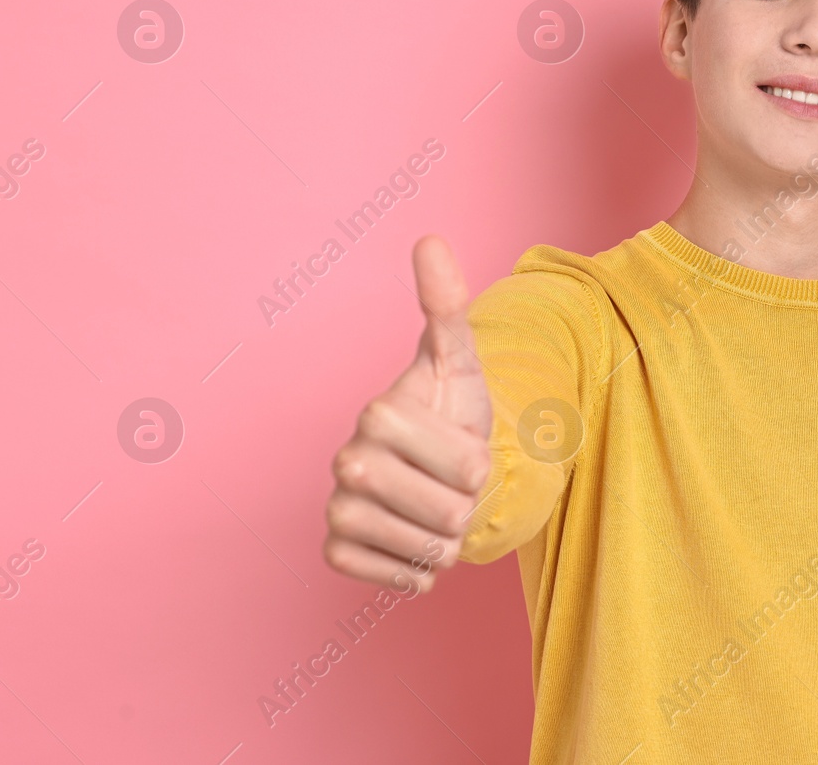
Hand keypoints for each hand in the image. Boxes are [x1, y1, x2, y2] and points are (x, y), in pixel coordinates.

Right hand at [323, 235, 492, 591]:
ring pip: (424, 548)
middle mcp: (346, 460)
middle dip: (468, 504)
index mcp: (378, 413)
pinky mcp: (336, 550)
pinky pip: (394, 577)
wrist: (435, 466)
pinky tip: (415, 544)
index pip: (464, 465)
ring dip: (448, 540)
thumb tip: (430, 240)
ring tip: (437, 511)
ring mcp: (336, 506)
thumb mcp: (460, 360)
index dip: (480, 463)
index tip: (465, 448)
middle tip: (453, 483)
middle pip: (447, 512)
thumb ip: (447, 305)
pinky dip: (418, 570)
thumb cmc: (451, 411)